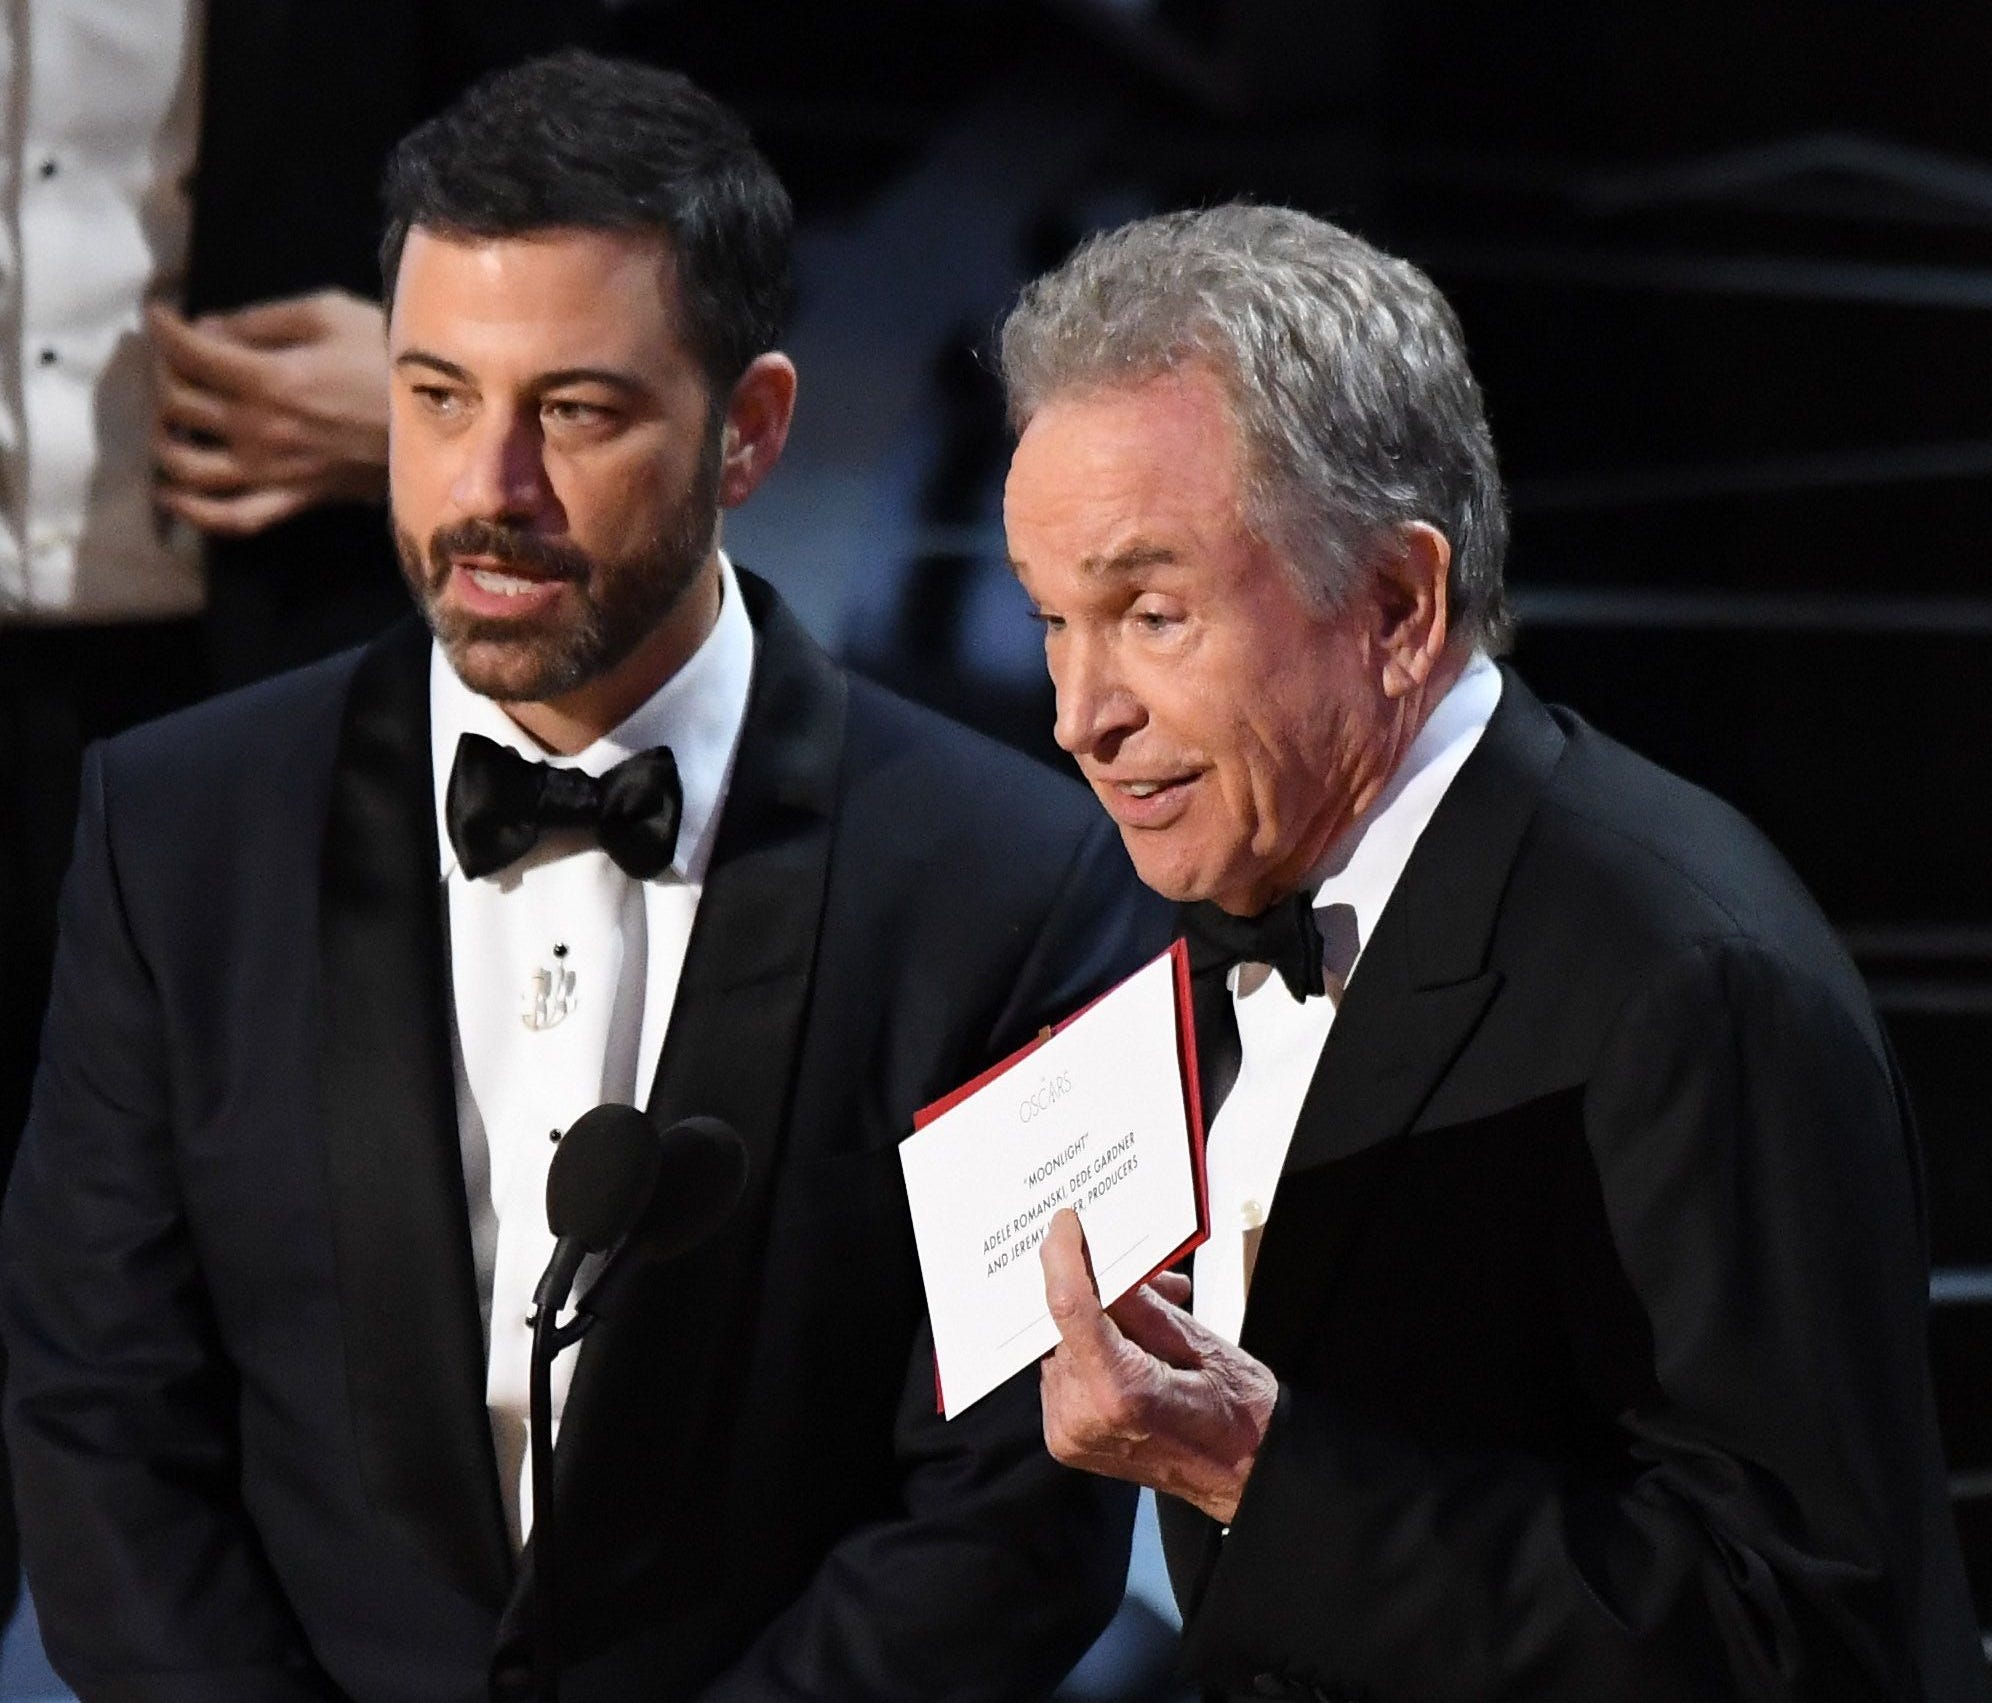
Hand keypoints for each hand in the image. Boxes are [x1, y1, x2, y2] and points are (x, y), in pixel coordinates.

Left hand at [150, 289, 389, 536]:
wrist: (443, 418)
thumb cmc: (387, 357)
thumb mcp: (327, 313)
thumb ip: (260, 321)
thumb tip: (208, 331)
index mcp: (268, 378)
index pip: (186, 352)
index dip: (163, 328)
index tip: (162, 316)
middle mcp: (260, 429)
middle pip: (177, 404)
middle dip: (164, 375)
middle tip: (177, 363)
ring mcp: (274, 471)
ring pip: (186, 465)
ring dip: (163, 441)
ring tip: (171, 423)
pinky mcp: (294, 500)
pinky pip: (231, 518)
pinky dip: (193, 512)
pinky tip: (174, 494)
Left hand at [1039, 1208, 1276, 1523]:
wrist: (1245, 1479)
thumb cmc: (1238, 1414)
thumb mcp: (1199, 1342)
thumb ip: (1140, 1301)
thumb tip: (1101, 1258)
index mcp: (1119, 1393)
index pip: (1069, 1308)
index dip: (1063, 1257)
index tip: (1065, 1223)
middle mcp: (1082, 1417)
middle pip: (1062, 1325)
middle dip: (1097, 1289)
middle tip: (1149, 1278)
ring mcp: (1069, 1433)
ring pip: (1061, 1344)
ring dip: (1099, 1319)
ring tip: (1158, 1310)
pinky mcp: (1066, 1439)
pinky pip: (1064, 1369)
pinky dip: (1091, 1347)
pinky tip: (1135, 1343)